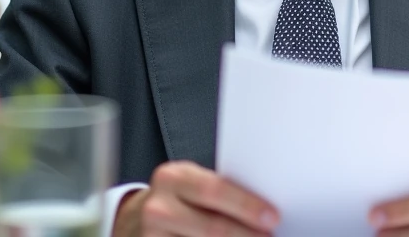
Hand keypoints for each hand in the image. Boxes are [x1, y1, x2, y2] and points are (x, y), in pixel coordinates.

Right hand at [114, 160, 279, 235]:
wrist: (136, 220)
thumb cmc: (178, 200)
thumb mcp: (192, 185)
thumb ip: (220, 191)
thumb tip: (264, 209)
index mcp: (172, 178)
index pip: (214, 190)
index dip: (246, 205)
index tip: (273, 216)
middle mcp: (157, 207)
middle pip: (211, 227)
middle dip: (245, 234)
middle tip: (270, 236)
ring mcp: (150, 235)